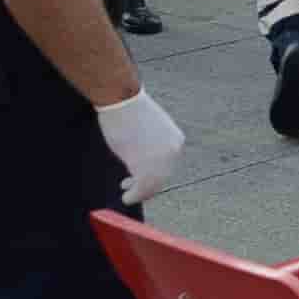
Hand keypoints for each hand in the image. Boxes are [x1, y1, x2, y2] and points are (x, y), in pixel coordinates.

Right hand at [95, 90, 185, 205]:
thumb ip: (152, 146)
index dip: (156, 176)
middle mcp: (173, 152)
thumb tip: (142, 161)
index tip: (142, 179)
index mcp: (176, 141)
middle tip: (133, 189)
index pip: (168, 165)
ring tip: (130, 195)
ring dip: (141, 192)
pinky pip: (142, 187)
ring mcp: (160, 160)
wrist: (121, 101)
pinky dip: (135, 195)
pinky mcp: (145, 165)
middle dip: (148, 186)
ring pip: (153, 184)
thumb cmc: (129, 111)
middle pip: (162, 177)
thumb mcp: (149, 130)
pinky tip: (128, 198)